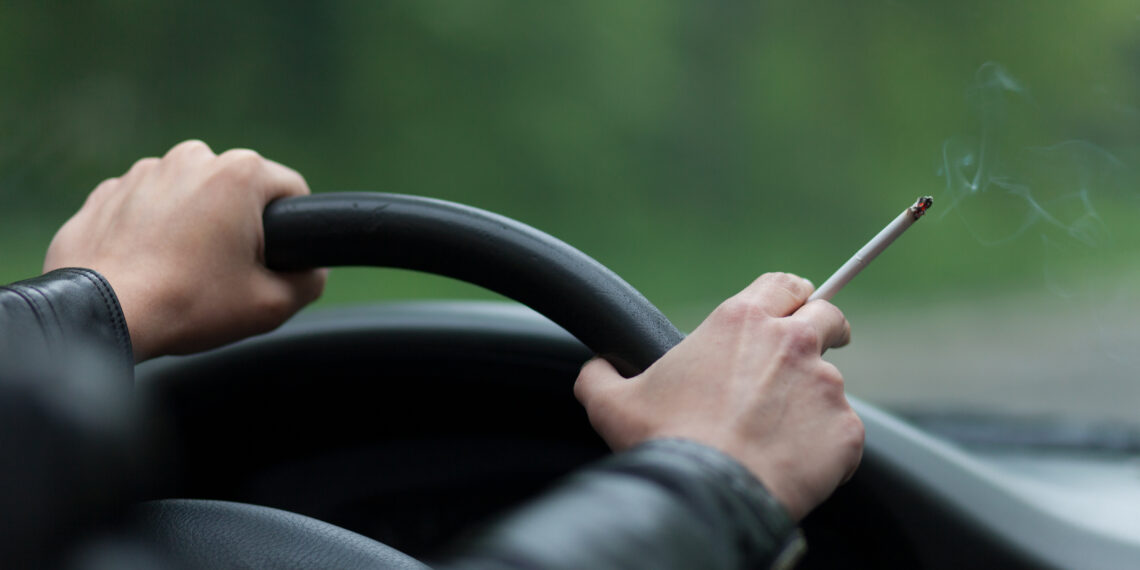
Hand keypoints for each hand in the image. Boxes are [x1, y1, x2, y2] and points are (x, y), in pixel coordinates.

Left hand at [43, 140, 326, 361]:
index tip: (276, 262)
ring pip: (191, 197)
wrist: (102, 314)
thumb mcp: (274, 304)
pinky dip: (153, 232)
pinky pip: (147, 208)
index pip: (292, 191)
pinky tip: (151, 269)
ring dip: (195, 226)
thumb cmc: (190, 304)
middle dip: (240, 226)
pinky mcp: (106, 193)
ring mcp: (143, 172)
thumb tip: (311, 269)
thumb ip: (310, 279)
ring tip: (184, 273)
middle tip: (228, 274)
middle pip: (239, 191)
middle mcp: (192, 158)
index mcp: (239, 173)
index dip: (294, 231)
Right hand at [574, 272, 862, 519]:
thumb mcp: (611, 402)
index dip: (790, 295)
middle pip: (829, 316)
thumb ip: (601, 375)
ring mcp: (826, 386)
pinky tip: (792, 465)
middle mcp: (791, 343)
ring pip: (833, 382)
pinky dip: (824, 447)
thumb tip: (596, 369)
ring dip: (813, 399)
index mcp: (741, 321)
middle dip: (827, 328)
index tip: (794, 307)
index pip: (783, 284)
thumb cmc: (664, 442)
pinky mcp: (846, 430)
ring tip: (779, 435)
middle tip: (813, 351)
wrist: (710, 494)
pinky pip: (843, 434)